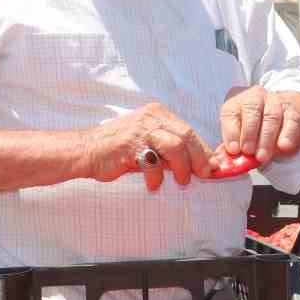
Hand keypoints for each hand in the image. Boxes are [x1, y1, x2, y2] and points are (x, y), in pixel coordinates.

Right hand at [84, 102, 212, 191]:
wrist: (86, 150)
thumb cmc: (117, 149)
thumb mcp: (146, 144)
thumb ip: (168, 150)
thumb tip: (196, 164)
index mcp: (157, 114)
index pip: (188, 130)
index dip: (203, 148)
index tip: (213, 165)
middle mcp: (151, 117)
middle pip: (186, 135)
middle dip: (200, 157)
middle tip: (205, 174)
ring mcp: (141, 129)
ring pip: (176, 145)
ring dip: (183, 166)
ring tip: (181, 180)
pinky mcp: (131, 145)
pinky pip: (153, 162)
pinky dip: (156, 176)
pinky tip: (153, 184)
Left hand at [217, 87, 299, 167]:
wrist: (288, 114)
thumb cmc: (259, 127)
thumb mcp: (242, 133)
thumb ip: (235, 146)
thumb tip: (225, 162)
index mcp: (238, 102)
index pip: (230, 111)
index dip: (231, 131)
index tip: (233, 149)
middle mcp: (256, 97)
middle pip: (251, 110)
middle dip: (249, 133)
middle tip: (249, 151)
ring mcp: (276, 102)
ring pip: (271, 116)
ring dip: (266, 138)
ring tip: (263, 156)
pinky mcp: (293, 110)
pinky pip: (291, 121)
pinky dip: (287, 135)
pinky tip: (283, 146)